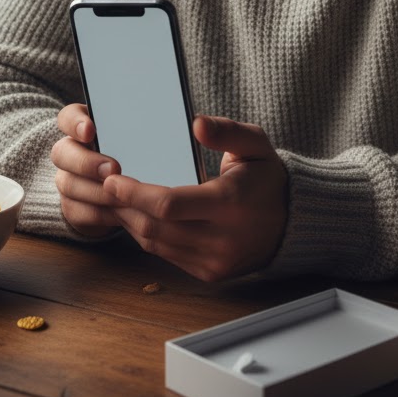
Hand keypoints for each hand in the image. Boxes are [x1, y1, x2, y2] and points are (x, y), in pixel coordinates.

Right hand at [51, 103, 122, 237]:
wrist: (128, 190)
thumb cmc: (135, 154)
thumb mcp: (135, 139)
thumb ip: (134, 132)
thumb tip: (152, 126)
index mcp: (82, 127)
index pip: (67, 117)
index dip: (74, 123)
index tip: (89, 131)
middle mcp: (69, 152)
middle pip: (62, 152)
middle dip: (87, 162)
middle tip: (113, 169)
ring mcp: (67, 180)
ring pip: (69, 184)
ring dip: (97, 191)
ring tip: (123, 196)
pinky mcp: (72, 206)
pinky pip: (77, 211)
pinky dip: (100, 213)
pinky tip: (121, 211)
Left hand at [101, 115, 287, 281]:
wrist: (293, 223)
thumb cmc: (268, 177)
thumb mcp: (255, 144)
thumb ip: (226, 131)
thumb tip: (195, 123)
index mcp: (231, 204)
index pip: (170, 205)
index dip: (135, 194)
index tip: (112, 179)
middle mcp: (222, 239)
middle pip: (156, 227)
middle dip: (124, 207)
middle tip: (104, 187)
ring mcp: (214, 261)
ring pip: (156, 244)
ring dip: (130, 222)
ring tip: (114, 200)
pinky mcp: (209, 273)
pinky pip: (166, 256)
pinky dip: (147, 236)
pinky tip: (137, 217)